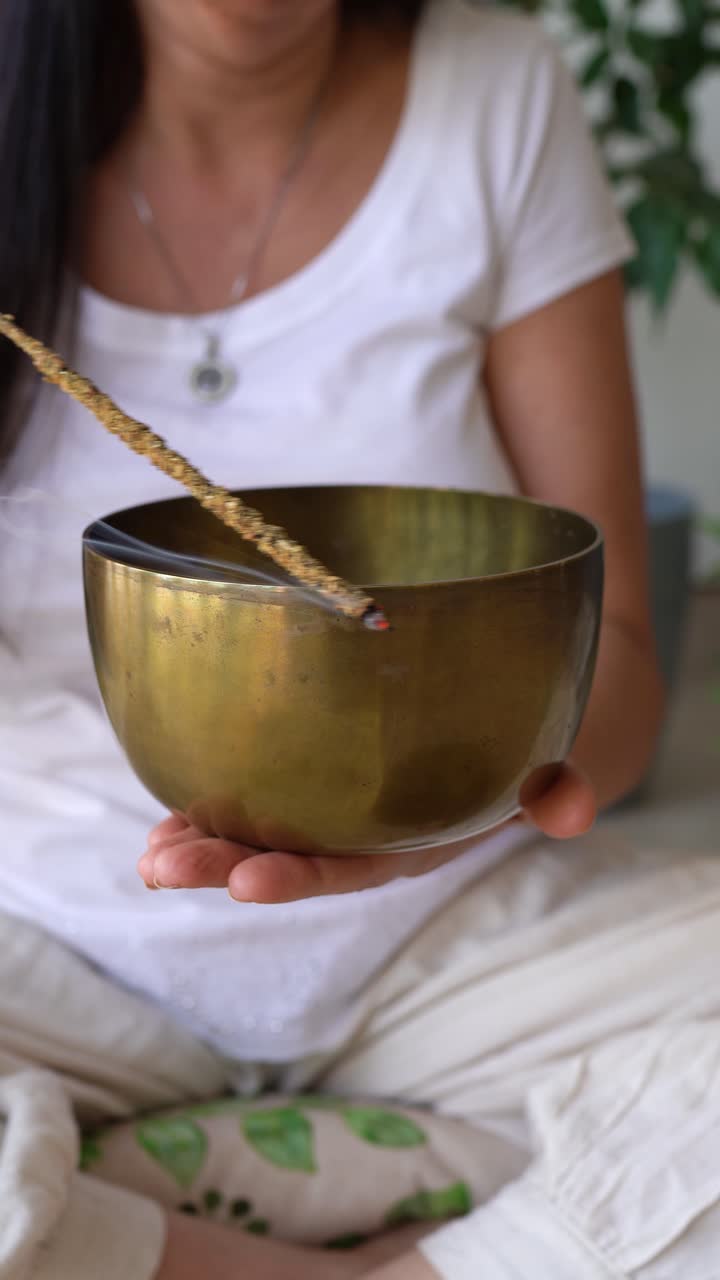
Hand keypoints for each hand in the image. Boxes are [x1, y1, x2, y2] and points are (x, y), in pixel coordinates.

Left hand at [137, 763, 595, 902]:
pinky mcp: (321, 777)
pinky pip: (263, 797)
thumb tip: (573, 808)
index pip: (354, 868)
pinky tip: (168, 809)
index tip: (247, 882)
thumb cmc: (531, 755)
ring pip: (264, 834)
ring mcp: (339, 809)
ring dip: (205, 842)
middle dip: (224, 865)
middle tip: (160, 866)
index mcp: (413, 842)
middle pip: (290, 858)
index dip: (301, 875)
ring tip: (150, 852)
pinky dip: (216, 805)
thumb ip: (561, 790)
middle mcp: (366, 835)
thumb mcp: (553, 768)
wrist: (520, 739)